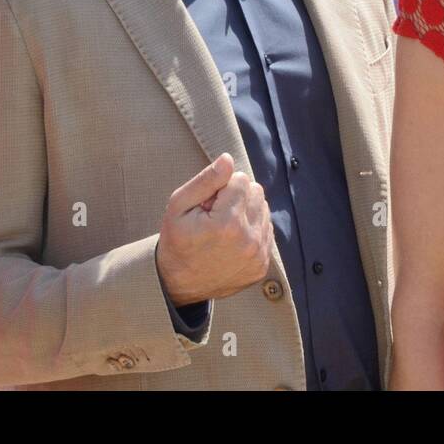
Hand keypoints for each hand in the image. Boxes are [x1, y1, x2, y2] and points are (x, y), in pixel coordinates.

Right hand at [155, 153, 272, 305]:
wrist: (179, 284)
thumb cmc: (177, 240)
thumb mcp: (179, 206)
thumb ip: (206, 180)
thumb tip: (228, 159)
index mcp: (227, 223)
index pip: (241, 179)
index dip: (222, 187)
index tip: (207, 204)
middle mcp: (248, 240)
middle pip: (257, 192)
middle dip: (237, 196)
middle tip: (215, 215)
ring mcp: (258, 255)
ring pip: (264, 209)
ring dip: (246, 212)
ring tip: (223, 228)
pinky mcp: (262, 265)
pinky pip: (266, 230)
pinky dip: (252, 230)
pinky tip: (232, 241)